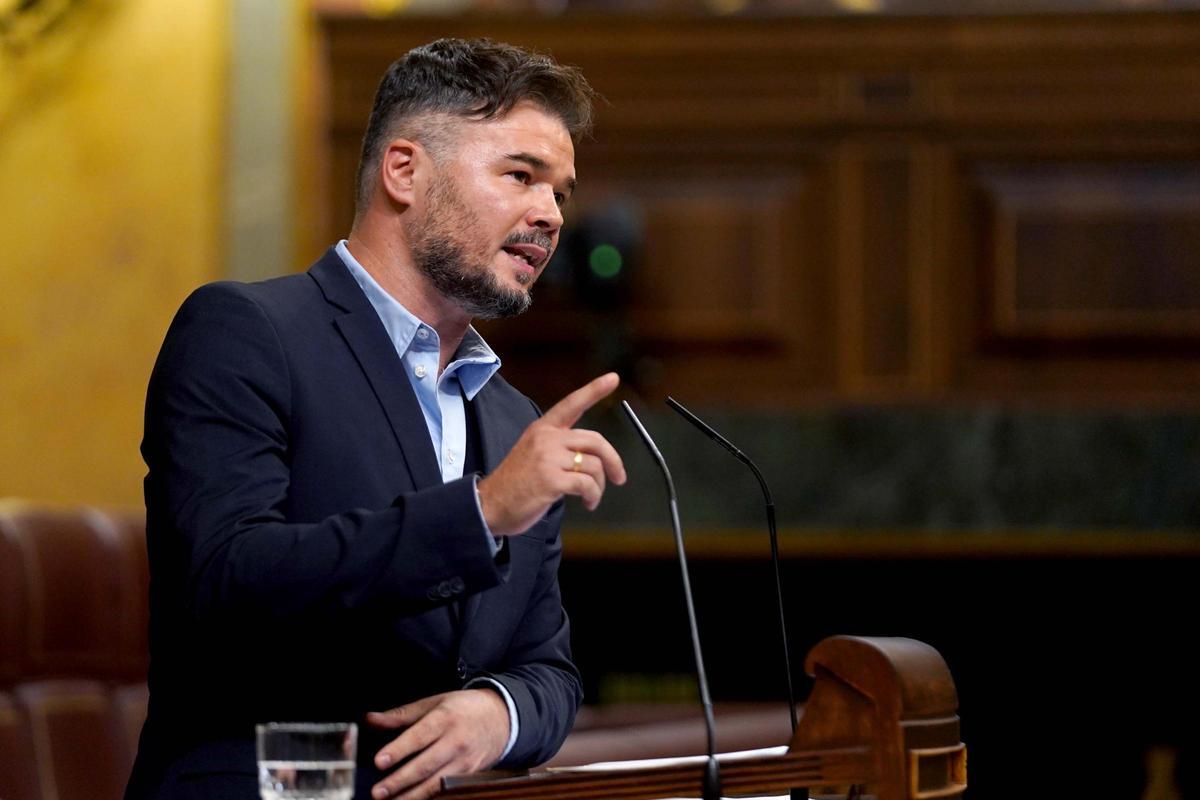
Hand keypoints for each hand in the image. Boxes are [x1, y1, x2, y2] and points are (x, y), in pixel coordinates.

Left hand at [366, 689, 509, 798]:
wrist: (502, 718)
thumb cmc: (463, 708)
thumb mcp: (434, 703)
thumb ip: (401, 715)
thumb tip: (371, 719)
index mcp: (445, 718)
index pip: (419, 736)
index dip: (399, 750)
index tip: (379, 761)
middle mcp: (456, 741)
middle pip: (425, 765)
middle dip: (400, 781)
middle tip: (378, 792)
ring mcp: (464, 762)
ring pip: (435, 784)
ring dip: (411, 796)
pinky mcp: (469, 776)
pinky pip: (446, 791)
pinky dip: (429, 798)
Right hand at [477, 373, 625, 535]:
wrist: (489, 506)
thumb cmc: (513, 485)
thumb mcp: (534, 455)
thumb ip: (559, 449)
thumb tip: (591, 458)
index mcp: (542, 429)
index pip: (572, 404)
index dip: (594, 390)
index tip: (613, 379)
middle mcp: (546, 439)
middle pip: (595, 440)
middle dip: (613, 461)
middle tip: (619, 477)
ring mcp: (548, 458)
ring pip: (594, 465)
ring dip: (599, 486)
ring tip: (591, 497)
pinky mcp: (551, 479)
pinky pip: (586, 484)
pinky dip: (593, 496)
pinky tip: (587, 502)